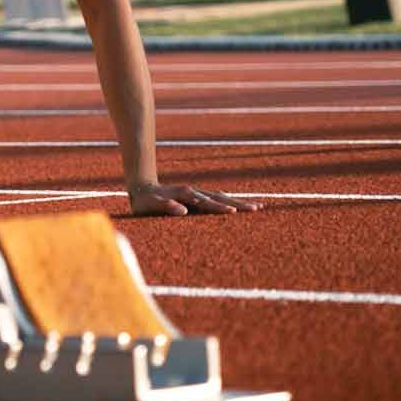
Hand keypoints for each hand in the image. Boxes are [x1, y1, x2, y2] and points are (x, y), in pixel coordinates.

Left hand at [129, 181, 258, 215]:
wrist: (143, 189)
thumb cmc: (146, 202)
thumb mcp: (152, 206)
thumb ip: (166, 207)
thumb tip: (183, 210)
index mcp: (186, 195)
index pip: (207, 203)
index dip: (219, 208)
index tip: (233, 212)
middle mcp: (195, 192)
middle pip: (220, 198)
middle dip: (239, 203)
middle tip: (257, 209)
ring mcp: (198, 193)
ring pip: (222, 197)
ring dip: (239, 202)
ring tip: (257, 207)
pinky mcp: (198, 197)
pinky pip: (218, 199)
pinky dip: (231, 202)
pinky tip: (241, 206)